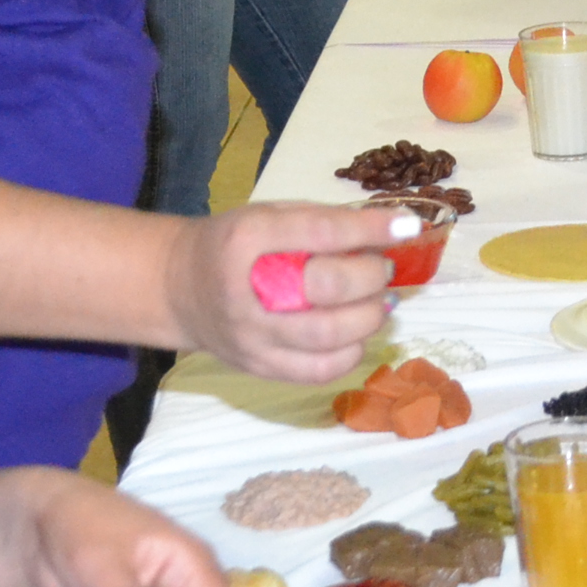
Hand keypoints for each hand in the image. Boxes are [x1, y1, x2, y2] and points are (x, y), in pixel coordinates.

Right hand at [168, 200, 401, 380]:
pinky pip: (319, 371)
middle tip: (384, 269)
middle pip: (327, 287)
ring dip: (370, 317)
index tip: (408, 225)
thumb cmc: (234, 245)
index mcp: (246, 238)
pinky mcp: (259, 367)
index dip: (370, 228)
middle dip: (371, 276)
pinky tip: (356, 333)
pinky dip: (352, 353)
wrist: (179, 289)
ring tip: (379, 303)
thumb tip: (388, 232)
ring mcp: (252, 336)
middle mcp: (246, 290)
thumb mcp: (268, 215)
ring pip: (329, 336)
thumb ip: (322, 222)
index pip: (319, 232)